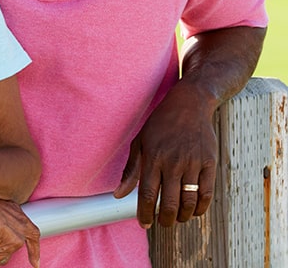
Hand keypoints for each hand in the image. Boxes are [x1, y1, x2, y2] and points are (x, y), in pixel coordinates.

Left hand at [113, 83, 215, 228]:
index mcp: (153, 157)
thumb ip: (131, 169)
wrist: (189, 104)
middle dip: (164, 220)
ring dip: (181, 216)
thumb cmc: (161, 123)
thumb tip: (119, 194)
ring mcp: (193, 163)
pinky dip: (200, 208)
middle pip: (169, 203)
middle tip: (162, 223)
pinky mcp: (209, 163)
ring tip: (176, 217)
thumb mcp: (140, 141)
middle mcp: (173, 162)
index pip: (147, 194)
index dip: (144, 213)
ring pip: (188, 202)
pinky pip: (206, 194)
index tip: (143, 223)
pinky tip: (192, 210)